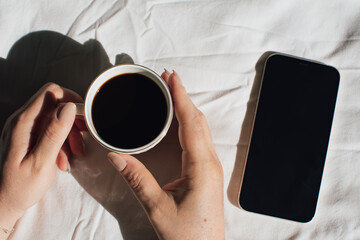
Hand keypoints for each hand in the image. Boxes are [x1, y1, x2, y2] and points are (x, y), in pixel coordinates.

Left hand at [0, 83, 84, 236]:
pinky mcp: (30, 136)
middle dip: (72, 121)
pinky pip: (51, 130)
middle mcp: (22, 121)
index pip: (51, 93)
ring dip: (69, 134)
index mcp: (23, 123)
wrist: (4, 202)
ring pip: (56, 117)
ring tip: (73, 154)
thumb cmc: (19, 188)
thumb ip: (54, 134)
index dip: (71, 100)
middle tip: (81, 141)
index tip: (83, 118)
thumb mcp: (41, 162)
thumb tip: (68, 108)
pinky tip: (63, 158)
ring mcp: (26, 128)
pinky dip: (62, 141)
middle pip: (56, 104)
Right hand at [108, 71, 224, 239]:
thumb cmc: (187, 235)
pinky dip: (189, 123)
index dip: (181, 98)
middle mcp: (210, 162)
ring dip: (187, 108)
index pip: (190, 122)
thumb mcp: (157, 208)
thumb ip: (137, 179)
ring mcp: (211, 167)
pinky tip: (179, 121)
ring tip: (172, 93)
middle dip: (183, 97)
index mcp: (201, 166)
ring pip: (201, 128)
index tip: (172, 78)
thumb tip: (115, 156)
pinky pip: (200, 139)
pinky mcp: (207, 173)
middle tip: (168, 79)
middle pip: (198, 120)